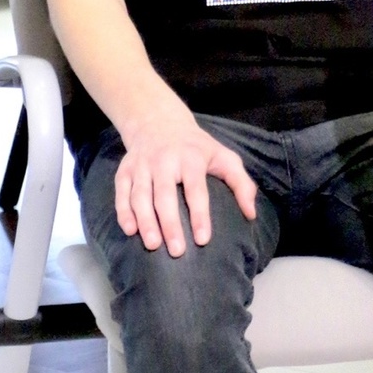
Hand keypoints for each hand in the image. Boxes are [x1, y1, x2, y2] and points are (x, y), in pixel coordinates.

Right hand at [114, 94, 257, 253]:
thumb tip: (251, 214)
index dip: (199, 215)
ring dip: (145, 221)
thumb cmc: (197, 147)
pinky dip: (124, 212)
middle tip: (177, 251)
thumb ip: (241, 184)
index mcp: (190, 158)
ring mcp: (142, 165)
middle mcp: (164, 160)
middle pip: (165, 195)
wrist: (158, 121)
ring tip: (153, 245)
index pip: (195, 189)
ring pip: (141, 196)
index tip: (203, 240)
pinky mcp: (125, 170)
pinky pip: (121, 193)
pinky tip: (129, 231)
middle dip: (170, 224)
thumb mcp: (224, 156)